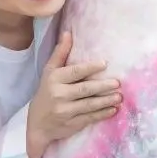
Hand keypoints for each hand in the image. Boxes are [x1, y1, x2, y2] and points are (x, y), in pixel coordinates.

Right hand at [26, 31, 120, 157]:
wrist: (37, 124)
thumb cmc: (46, 92)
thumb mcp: (49, 72)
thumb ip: (60, 53)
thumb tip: (68, 33)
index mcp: (55, 79)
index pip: (75, 72)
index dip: (90, 67)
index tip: (105, 64)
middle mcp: (59, 95)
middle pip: (85, 89)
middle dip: (103, 86)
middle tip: (117, 83)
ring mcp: (66, 111)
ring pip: (89, 105)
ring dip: (106, 101)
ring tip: (119, 97)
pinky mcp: (72, 124)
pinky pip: (90, 118)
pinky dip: (102, 114)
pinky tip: (113, 109)